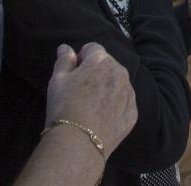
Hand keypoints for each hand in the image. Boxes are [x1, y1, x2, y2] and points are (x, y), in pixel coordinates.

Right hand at [44, 43, 136, 158]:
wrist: (78, 142)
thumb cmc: (64, 107)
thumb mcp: (57, 79)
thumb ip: (64, 60)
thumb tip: (66, 48)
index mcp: (102, 61)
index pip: (92, 48)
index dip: (81, 59)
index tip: (73, 74)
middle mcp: (120, 73)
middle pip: (107, 65)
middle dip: (95, 73)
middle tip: (80, 91)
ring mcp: (129, 94)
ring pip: (117, 83)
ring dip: (106, 88)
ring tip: (90, 106)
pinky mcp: (133, 113)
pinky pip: (124, 103)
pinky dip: (115, 106)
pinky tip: (100, 117)